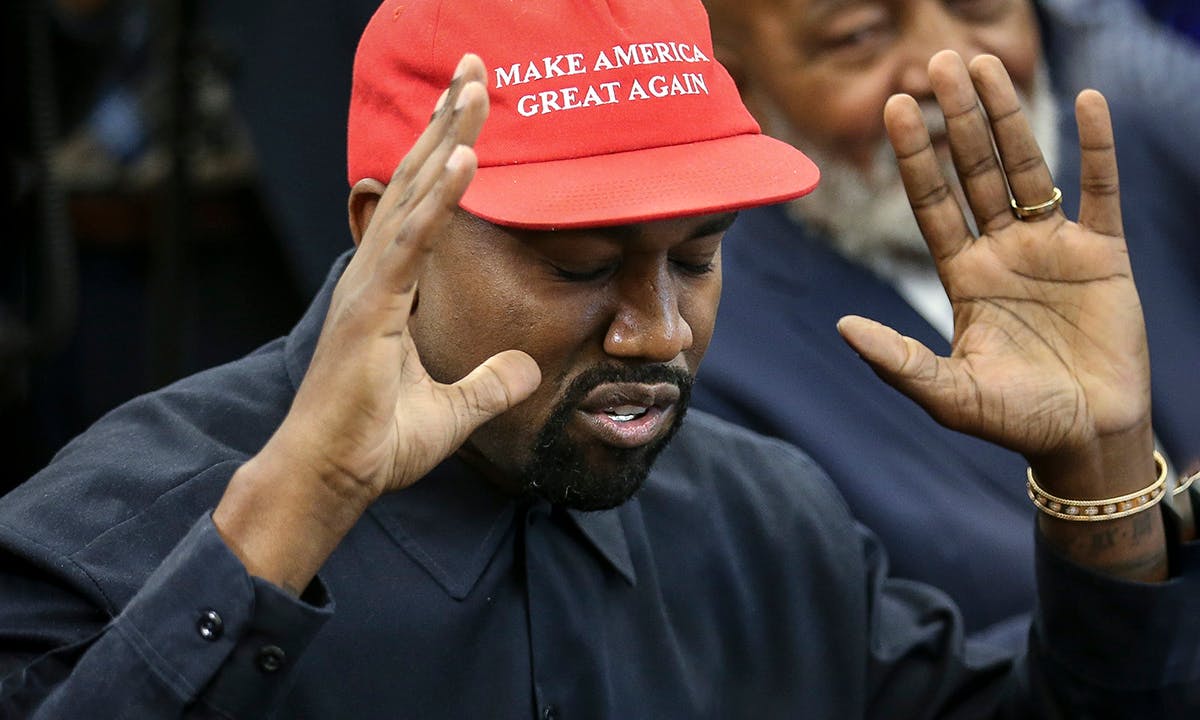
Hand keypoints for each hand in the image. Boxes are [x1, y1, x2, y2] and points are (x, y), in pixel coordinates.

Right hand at [276, 54, 541, 500]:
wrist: (332, 479)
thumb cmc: (375, 443)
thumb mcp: (453, 411)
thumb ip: (489, 384)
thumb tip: (528, 370)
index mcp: (390, 287)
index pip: (424, 204)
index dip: (448, 152)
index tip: (474, 105)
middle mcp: (376, 274)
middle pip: (416, 180)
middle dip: (448, 120)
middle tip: (477, 66)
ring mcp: (370, 286)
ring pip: (412, 194)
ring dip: (445, 137)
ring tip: (476, 85)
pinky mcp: (371, 309)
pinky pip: (411, 243)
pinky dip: (437, 198)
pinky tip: (463, 157)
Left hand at [837, 51, 1151, 478]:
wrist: (1086, 439)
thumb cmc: (1015, 420)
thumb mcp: (949, 394)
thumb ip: (898, 362)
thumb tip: (842, 326)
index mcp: (962, 275)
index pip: (932, 202)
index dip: (915, 155)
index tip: (895, 106)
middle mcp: (1001, 251)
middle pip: (975, 170)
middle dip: (957, 118)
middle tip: (937, 61)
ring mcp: (1052, 248)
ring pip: (1028, 168)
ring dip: (1009, 116)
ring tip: (987, 63)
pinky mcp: (1103, 255)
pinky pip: (1100, 190)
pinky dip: (1096, 148)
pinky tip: (1088, 102)